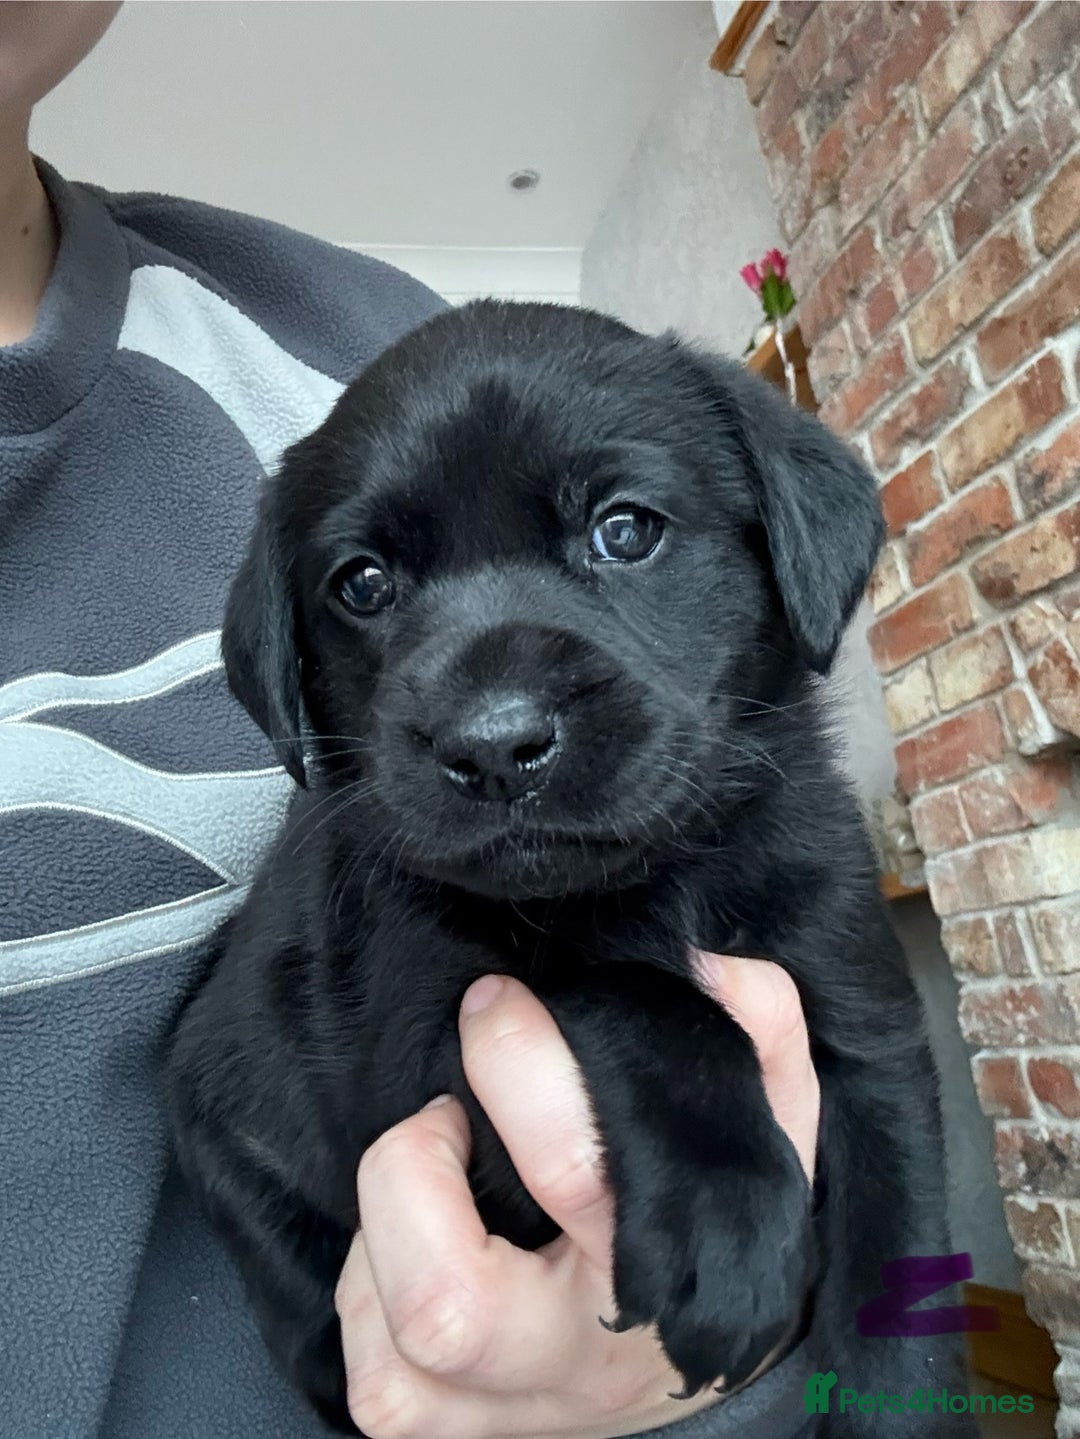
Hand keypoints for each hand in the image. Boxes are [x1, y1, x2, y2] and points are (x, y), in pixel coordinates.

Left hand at [335, 953, 819, 1438]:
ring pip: (389, 1351)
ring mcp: (504, 1416)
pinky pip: (374, 1377)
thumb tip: (704, 961)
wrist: (702, 1354)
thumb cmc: (724, 1222)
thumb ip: (757, 1028)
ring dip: (383, 1234)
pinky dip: (370, 1294)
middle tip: (443, 1114)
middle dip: (411, 1170)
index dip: (513, 1059)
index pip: (574, 1166)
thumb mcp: (769, 1124)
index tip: (493, 1003)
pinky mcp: (446, 1436)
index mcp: (667, 1275)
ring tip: (435, 1178)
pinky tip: (415, 1247)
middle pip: (445, 1304)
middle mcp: (578, 1363)